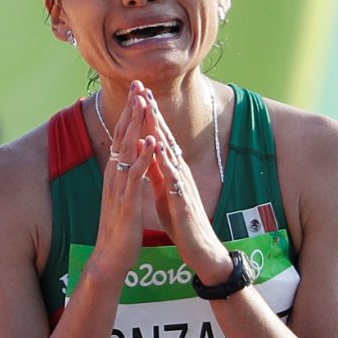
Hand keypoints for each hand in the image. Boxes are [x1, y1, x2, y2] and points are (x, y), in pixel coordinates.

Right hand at [94, 82, 155, 278]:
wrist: (111, 258)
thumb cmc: (120, 228)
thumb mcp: (122, 195)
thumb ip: (125, 175)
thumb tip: (129, 155)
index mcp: (115, 174)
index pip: (122, 137)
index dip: (129, 113)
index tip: (137, 91)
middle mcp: (114, 176)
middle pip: (122, 136)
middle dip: (131, 109)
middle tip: (137, 84)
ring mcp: (119, 188)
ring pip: (127, 150)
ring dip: (136, 125)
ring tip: (143, 103)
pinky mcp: (127, 202)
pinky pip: (135, 175)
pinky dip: (143, 157)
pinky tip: (151, 142)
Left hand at [138, 85, 227, 276]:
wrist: (200, 248)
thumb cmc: (181, 220)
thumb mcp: (164, 190)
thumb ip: (156, 170)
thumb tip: (144, 149)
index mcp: (171, 169)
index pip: (158, 138)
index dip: (148, 116)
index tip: (138, 94)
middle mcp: (179, 171)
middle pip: (164, 137)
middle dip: (153, 113)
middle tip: (142, 89)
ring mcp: (183, 184)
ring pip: (170, 152)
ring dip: (159, 130)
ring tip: (149, 110)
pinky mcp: (183, 200)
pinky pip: (174, 179)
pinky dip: (166, 163)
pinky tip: (159, 151)